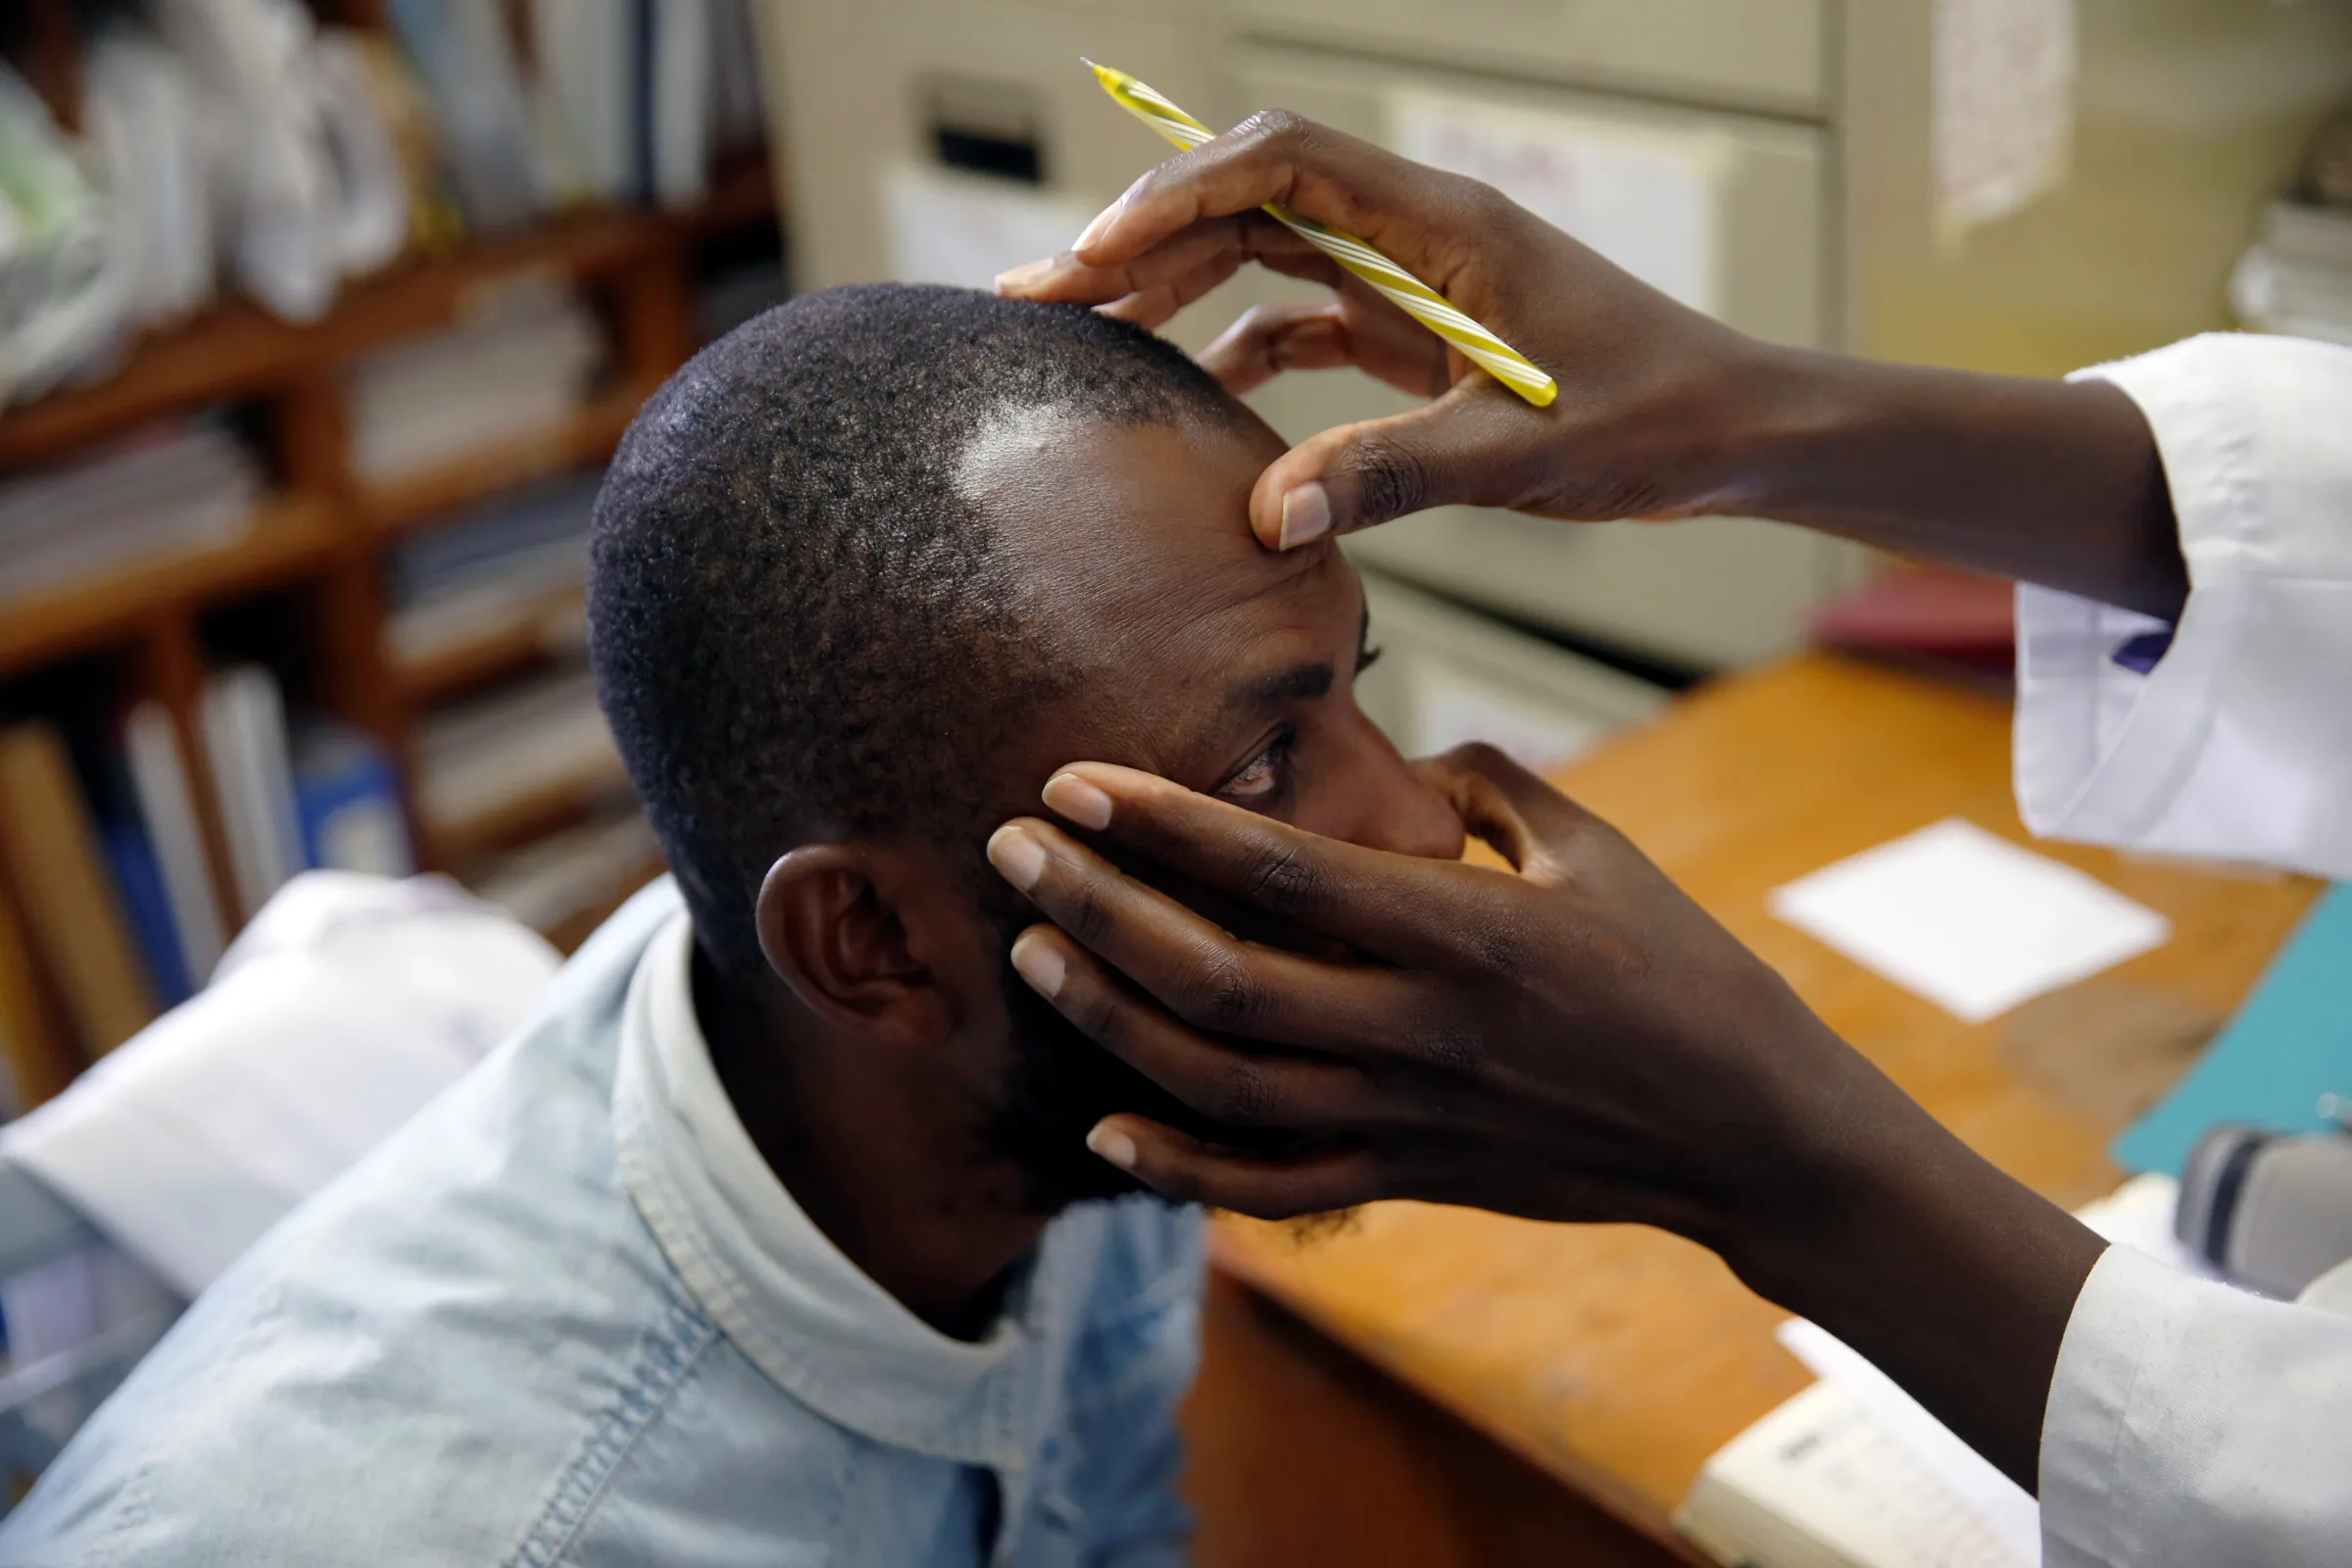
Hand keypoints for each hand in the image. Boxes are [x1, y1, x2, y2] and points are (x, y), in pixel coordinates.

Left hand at [986, 743, 1877, 1242]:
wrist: (1749, 1134)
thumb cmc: (1683, 973)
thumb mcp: (1600, 852)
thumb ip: (1492, 788)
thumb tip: (1405, 753)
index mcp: (1464, 929)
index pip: (1276, 867)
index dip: (1160, 822)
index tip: (1072, 778)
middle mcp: (1419, 1028)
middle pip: (1217, 975)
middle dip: (1098, 909)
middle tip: (1010, 849)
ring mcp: (1407, 1117)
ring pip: (1221, 1081)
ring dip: (1112, 1019)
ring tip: (1034, 955)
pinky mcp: (1410, 1179)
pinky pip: (1270, 1186)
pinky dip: (1179, 1166)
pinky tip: (1104, 1129)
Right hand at [995, 111, 1765, 548]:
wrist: (1736, 433)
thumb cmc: (1657, 419)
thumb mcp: (1519, 454)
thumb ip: (1390, 474)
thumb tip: (1265, 519)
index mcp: (1442, 228)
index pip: (1282, 164)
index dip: (1178, 194)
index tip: (1097, 253)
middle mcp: (1415, 237)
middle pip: (1250, 200)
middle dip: (1142, 238)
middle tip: (1041, 294)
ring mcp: (1413, 283)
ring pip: (1265, 256)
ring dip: (1176, 288)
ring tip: (1082, 332)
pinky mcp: (1419, 337)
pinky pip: (1305, 325)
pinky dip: (1239, 351)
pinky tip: (1190, 397)